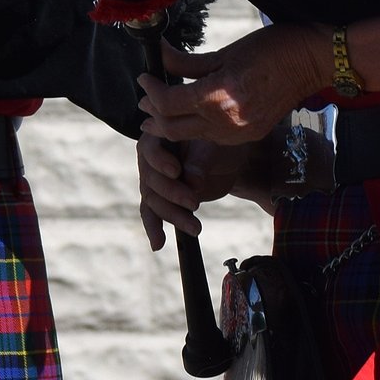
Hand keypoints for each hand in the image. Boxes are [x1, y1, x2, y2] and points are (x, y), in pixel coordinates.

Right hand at [138, 133, 286, 247]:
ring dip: (172, 216)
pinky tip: (158, 243)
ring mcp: (154, 179)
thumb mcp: (214, 145)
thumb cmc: (220, 143)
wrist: (229, 159)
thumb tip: (192, 181)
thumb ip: (200, 161)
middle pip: (151, 180)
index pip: (151, 150)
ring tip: (195, 227)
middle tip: (194, 203)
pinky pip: (152, 213)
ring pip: (153, 201)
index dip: (161, 162)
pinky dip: (154, 228)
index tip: (177, 171)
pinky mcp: (161, 198)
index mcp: (159, 135)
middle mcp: (150, 158)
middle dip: (172, 194)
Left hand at [139, 22, 330, 147]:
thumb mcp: (226, 52)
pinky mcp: (247, 136)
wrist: (313, 63)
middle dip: (153, 112)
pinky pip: (211, 137)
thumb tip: (159, 56)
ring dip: (172, 123)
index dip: (150, 90)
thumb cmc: (273, 48)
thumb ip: (188, 62)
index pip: (168, 103)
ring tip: (164, 106)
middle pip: (172, 129)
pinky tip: (192, 113)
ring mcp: (238, 134)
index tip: (144, 77)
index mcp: (220, 96)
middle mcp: (226, 122)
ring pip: (190, 137)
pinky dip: (195, 127)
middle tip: (146, 96)